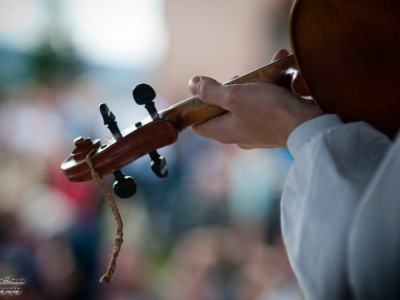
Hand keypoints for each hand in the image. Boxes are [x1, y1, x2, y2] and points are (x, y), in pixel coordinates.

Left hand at [188, 49, 321, 148]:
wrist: (307, 126)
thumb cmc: (269, 112)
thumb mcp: (235, 96)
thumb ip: (211, 91)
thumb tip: (192, 84)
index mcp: (223, 132)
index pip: (198, 125)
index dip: (195, 108)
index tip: (201, 91)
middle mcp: (237, 135)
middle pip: (221, 112)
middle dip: (227, 91)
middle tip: (236, 79)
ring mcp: (255, 132)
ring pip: (245, 106)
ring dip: (251, 86)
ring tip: (262, 71)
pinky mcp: (272, 127)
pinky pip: (265, 106)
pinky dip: (269, 90)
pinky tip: (279, 72)